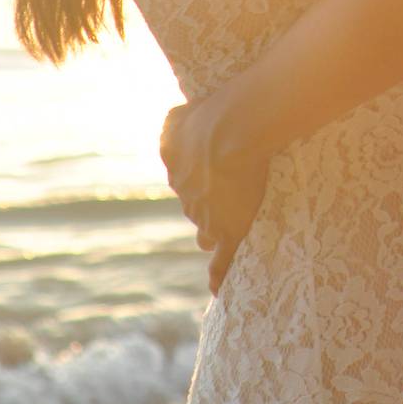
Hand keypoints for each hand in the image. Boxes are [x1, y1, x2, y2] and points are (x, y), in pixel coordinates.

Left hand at [160, 95, 269, 295]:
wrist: (231, 131)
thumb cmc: (211, 114)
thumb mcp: (180, 114)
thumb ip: (173, 122)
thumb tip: (171, 119)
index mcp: (175, 166)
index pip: (184, 179)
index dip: (199, 177)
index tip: (212, 173)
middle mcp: (186, 195)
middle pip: (195, 207)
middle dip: (208, 204)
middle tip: (229, 196)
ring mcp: (206, 217)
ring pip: (206, 232)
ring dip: (215, 232)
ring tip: (228, 233)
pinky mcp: (227, 232)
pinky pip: (221, 262)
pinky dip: (218, 276)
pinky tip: (217, 289)